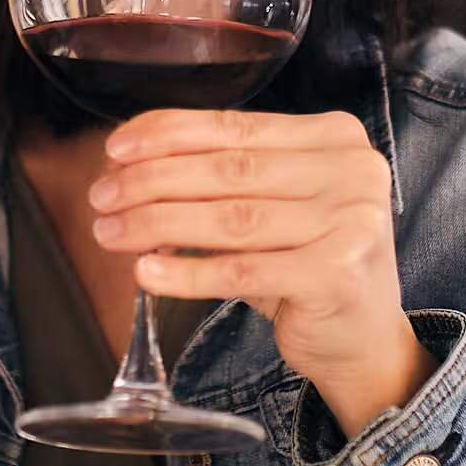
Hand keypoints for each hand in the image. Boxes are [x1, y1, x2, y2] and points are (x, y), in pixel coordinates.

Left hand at [91, 109, 435, 436]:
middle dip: (151, 181)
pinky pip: (241, 270)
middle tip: (102, 197)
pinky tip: (146, 272)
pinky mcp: (336, 274)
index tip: (115, 148)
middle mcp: (352, 171)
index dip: (168, 134)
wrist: (362, 340)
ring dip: (158, 224)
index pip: (236, 125)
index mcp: (336, 137)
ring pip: (229, 218)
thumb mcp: (272, 207)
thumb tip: (128, 168)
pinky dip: (187, 272)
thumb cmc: (307, 264)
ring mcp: (351, 222)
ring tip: (111, 233)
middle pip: (228, 170)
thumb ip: (219, 179)